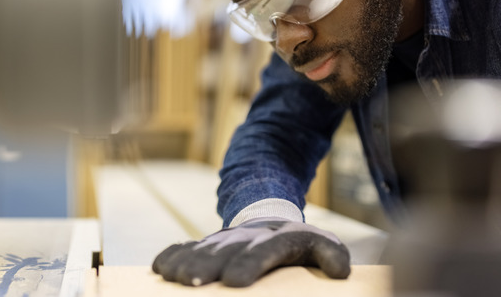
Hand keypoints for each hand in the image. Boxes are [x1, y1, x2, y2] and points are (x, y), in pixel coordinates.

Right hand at [151, 217, 349, 286]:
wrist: (268, 219)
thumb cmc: (296, 245)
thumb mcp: (319, 244)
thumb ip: (332, 254)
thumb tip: (339, 273)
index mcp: (275, 239)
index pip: (262, 251)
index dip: (248, 264)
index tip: (235, 281)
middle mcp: (245, 238)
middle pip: (225, 250)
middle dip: (207, 265)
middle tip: (193, 282)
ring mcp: (223, 240)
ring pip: (202, 249)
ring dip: (185, 263)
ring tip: (172, 277)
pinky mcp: (207, 244)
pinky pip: (186, 246)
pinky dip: (172, 255)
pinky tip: (160, 267)